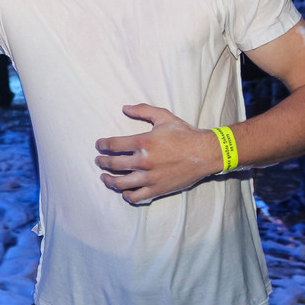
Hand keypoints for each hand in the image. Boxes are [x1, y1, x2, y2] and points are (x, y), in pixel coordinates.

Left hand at [94, 104, 216, 204]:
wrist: (205, 153)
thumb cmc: (184, 133)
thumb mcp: (163, 116)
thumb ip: (143, 110)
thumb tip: (124, 108)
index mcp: (144, 142)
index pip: (113, 145)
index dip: (102, 145)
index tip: (99, 145)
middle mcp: (144, 161)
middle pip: (113, 165)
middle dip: (102, 163)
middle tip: (98, 161)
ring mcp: (150, 177)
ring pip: (121, 184)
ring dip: (109, 181)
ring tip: (105, 178)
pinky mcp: (158, 189)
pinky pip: (137, 197)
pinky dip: (127, 195)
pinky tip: (124, 191)